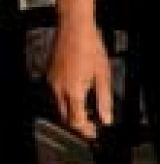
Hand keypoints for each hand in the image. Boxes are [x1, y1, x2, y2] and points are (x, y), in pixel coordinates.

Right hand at [48, 22, 113, 139]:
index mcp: (73, 91)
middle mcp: (58, 90)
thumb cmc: (92, 48)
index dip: (85, 131)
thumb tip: (107, 119)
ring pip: (58, 108)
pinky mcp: (49, 77)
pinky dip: (65, 101)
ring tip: (87, 110)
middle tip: (92, 125)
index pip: (76, 122)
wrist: (75, 30)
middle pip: (65, 118)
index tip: (94, 133)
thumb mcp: (103, 75)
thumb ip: (104, 99)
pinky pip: (55, 96)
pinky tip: (78, 95)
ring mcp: (51, 83)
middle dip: (78, 124)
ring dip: (71, 113)